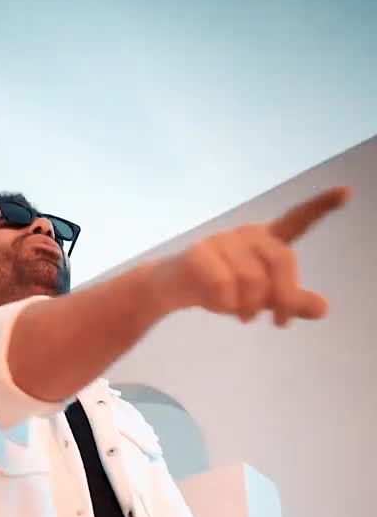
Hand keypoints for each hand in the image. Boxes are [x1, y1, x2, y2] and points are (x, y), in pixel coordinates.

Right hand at [155, 185, 349, 326]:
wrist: (170, 288)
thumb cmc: (218, 288)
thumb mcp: (259, 298)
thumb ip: (290, 302)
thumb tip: (323, 308)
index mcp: (265, 240)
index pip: (297, 220)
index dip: (320, 206)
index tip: (346, 193)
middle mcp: (247, 234)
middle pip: (281, 261)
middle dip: (284, 297)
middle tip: (280, 323)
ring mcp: (223, 240)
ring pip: (253, 279)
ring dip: (250, 307)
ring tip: (243, 316)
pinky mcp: (199, 253)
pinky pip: (224, 286)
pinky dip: (226, 304)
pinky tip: (221, 307)